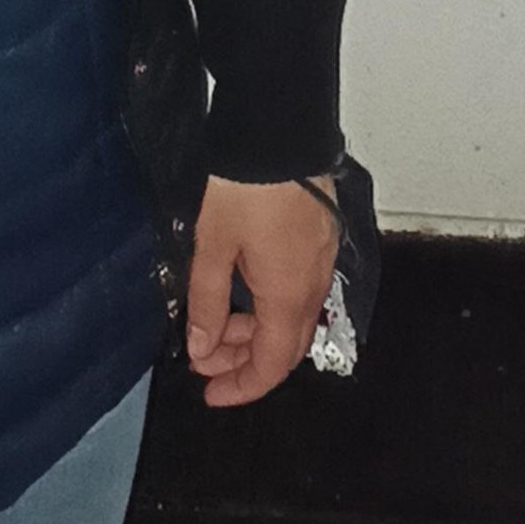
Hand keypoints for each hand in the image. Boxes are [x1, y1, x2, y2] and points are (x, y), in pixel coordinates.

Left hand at [183, 173, 338, 408]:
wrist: (279, 129)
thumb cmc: (243, 187)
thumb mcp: (212, 246)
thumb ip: (206, 303)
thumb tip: (201, 350)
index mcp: (289, 296)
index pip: (272, 365)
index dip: (242, 387)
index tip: (210, 394)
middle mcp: (314, 285)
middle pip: (286, 345)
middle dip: (245, 361)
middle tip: (205, 361)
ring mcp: (322, 260)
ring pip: (293, 317)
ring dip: (256, 330)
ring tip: (215, 324)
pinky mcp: (321, 236)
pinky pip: (300, 289)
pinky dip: (271, 304)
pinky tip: (242, 289)